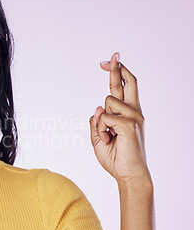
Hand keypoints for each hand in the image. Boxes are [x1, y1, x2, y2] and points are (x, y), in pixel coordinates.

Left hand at [89, 52, 150, 185]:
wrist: (128, 175)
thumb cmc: (115, 158)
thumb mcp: (98, 138)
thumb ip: (96, 122)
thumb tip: (98, 108)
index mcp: (127, 114)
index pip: (123, 88)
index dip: (116, 73)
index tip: (108, 61)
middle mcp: (133, 112)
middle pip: (127, 83)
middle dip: (117, 68)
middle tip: (112, 54)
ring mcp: (134, 117)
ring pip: (106, 103)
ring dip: (100, 122)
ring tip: (108, 137)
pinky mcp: (130, 124)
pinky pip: (104, 118)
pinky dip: (101, 130)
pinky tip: (110, 140)